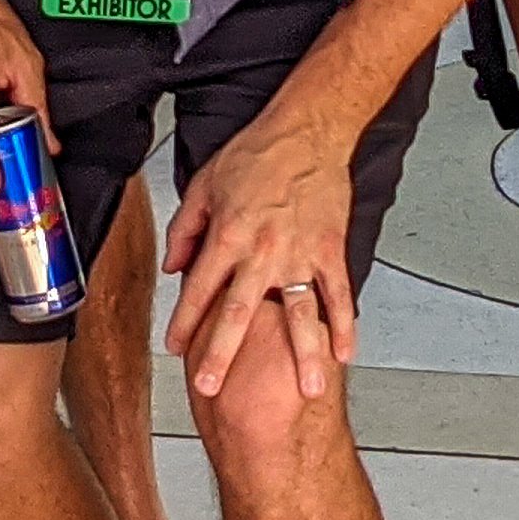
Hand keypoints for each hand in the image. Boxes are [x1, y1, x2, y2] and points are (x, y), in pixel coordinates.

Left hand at [161, 107, 358, 399]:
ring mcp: (300, 254)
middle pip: (239, 312)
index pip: (199, 289)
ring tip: (306, 390)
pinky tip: (345, 353)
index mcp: (228, 235)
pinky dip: (344, 325)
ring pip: (299, 314)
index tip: (174, 348)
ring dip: (302, 355)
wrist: (307, 130)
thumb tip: (174, 267)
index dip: (183, 321)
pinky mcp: (330, 250)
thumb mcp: (204, 185)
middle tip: (212, 387)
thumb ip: (185, 229)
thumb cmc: (257, 154)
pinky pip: (339, 294)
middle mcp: (262, 251)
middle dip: (223, 353)